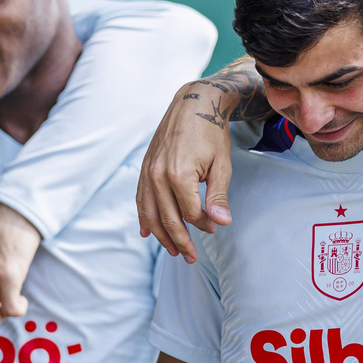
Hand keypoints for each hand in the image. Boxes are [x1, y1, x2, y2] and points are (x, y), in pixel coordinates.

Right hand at [136, 83, 235, 263]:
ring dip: (161, 236)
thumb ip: (218, 196)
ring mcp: (147, 172)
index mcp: (179, 175)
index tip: (215, 227)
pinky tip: (146, 232)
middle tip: (191, 257)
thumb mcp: (222, 165)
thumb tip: (221, 224)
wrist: (193, 104)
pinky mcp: (144, 168)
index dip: (204, 225)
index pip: (190, 214)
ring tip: (173, 251)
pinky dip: (143, 217)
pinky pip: (140, 199)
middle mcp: (158, 175)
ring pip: (150, 213)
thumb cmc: (211, 133)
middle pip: (168, 219)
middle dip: (181, 241)